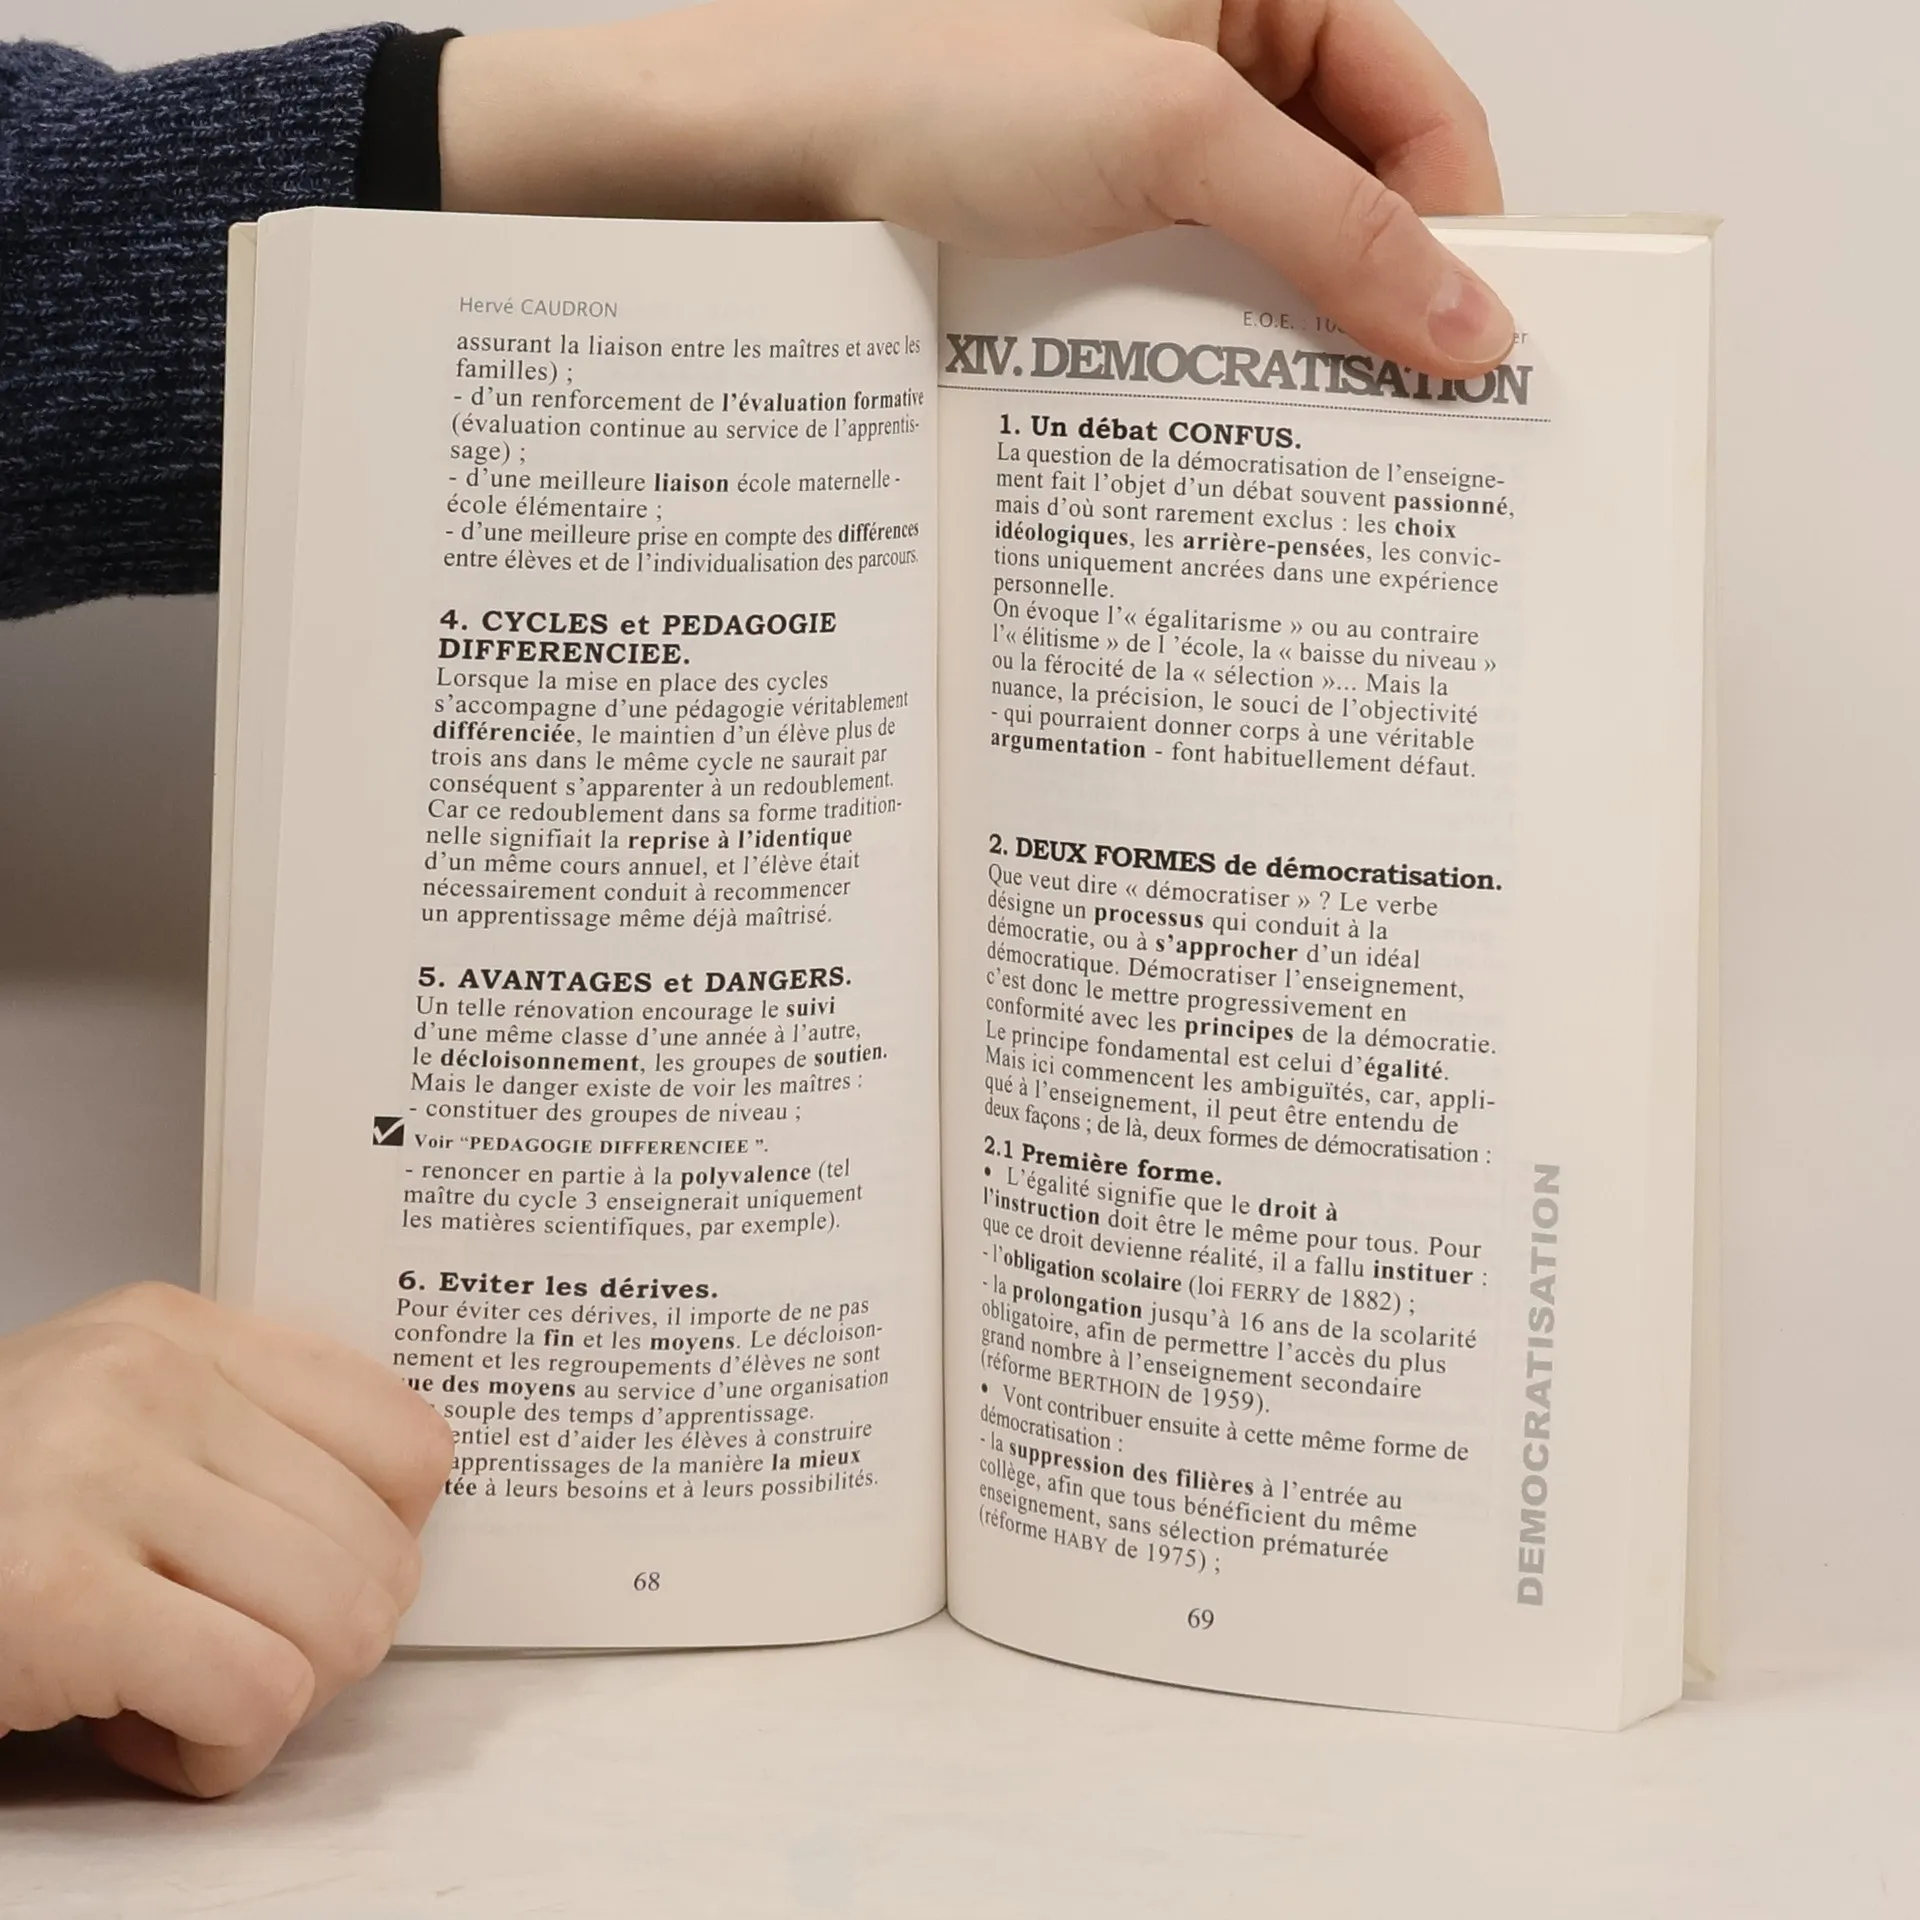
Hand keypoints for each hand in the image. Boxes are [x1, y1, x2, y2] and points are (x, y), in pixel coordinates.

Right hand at [0, 1283, 452, 1796]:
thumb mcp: (119, 1430)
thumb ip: (249, 1445)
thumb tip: (398, 1531)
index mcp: (177, 1330)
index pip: (408, 1442)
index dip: (379, 1544)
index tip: (300, 1580)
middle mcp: (147, 1379)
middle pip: (384, 1552)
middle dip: (319, 1642)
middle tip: (213, 1652)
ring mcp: (97, 1476)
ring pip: (344, 1625)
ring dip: (271, 1703)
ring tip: (169, 1689)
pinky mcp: (55, 1597)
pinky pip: (258, 1696)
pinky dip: (216, 1755)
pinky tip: (135, 1735)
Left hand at [440, 0, 1510, 376]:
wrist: (734, 158)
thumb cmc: (914, 82)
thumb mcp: (1164, 137)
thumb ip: (1335, 225)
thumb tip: (1469, 316)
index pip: (1420, 98)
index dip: (1462, 222)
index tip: (1482, 348)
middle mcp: (1202, 40)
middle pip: (1352, 179)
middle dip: (1376, 291)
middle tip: (1404, 416)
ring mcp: (1134, 131)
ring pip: (1265, 242)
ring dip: (1287, 334)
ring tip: (1308, 434)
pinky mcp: (1075, 211)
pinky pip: (1181, 280)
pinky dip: (1206, 345)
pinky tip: (1210, 413)